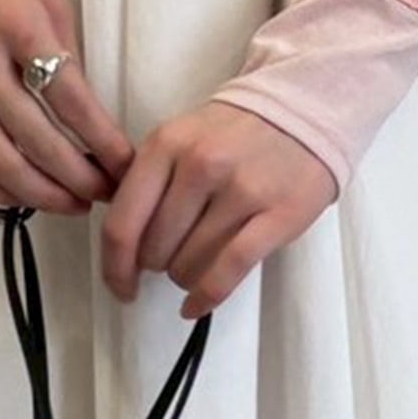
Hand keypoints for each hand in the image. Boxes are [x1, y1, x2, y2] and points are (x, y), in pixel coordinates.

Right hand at [0, 0, 134, 214]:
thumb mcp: (48, 4)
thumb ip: (69, 59)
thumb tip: (91, 124)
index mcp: (19, 28)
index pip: (69, 101)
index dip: (102, 142)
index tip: (125, 166)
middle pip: (36, 140)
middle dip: (79, 178)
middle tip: (107, 195)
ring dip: (41, 194)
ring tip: (73, 205)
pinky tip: (22, 197)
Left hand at [97, 102, 339, 321]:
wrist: (302, 111)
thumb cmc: (233, 135)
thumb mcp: (179, 139)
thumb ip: (147, 182)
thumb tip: (121, 245)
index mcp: (166, 145)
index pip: (123, 222)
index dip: (114, 266)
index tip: (120, 286)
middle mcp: (201, 165)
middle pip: (155, 250)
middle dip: (158, 265)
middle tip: (175, 256)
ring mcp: (241, 190)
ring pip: (189, 264)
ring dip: (185, 277)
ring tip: (198, 263)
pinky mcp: (278, 215)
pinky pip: (228, 271)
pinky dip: (205, 297)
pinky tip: (195, 307)